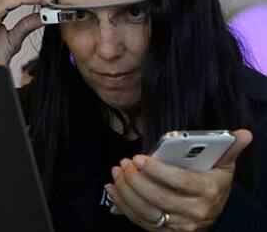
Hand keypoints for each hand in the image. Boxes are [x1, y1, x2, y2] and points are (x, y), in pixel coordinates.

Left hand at [105, 129, 252, 230]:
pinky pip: (140, 220)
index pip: (180, 181)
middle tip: (123, 162)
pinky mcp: (166, 231)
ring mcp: (179, 224)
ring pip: (146, 211)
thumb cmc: (214, 181)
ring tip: (117, 172)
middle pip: (158, 198)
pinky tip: (112, 188)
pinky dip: (122, 204)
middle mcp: (194, 211)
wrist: (215, 210)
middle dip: (136, 179)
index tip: (139, 157)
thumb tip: (242, 133)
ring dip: (126, 191)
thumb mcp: (223, 164)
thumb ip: (229, 148)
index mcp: (208, 190)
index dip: (157, 170)